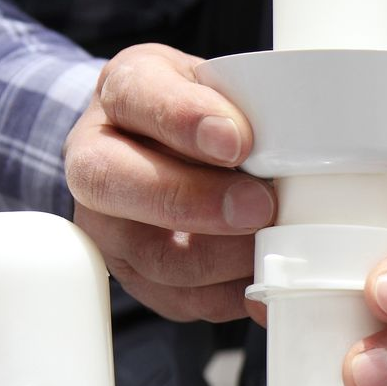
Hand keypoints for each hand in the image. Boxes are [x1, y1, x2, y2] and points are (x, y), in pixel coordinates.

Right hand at [63, 43, 275, 322]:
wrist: (174, 158)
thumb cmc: (201, 116)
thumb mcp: (218, 84)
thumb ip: (242, 104)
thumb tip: (287, 147)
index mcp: (120, 95)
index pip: (136, 97)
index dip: (183, 120)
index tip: (235, 139)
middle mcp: (99, 165)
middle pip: (119, 186)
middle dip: (196, 202)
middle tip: (259, 206)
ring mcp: (114, 232)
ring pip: (157, 257)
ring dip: (224, 258)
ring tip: (271, 245)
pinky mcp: (145, 283)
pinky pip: (186, 301)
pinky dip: (234, 295)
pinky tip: (267, 279)